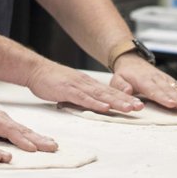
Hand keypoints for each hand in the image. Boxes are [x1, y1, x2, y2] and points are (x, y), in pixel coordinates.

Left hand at [0, 98, 57, 153]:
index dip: (20, 140)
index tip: (32, 148)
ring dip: (38, 138)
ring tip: (52, 145)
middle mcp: (0, 117)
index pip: (8, 130)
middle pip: (21, 129)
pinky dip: (33, 137)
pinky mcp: (5, 124)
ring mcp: (4, 120)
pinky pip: (21, 131)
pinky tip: (43, 142)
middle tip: (51, 147)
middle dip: (36, 139)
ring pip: (24, 130)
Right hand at [27, 60, 142, 113]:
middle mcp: (86, 84)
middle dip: (126, 100)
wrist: (35, 69)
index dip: (125, 98)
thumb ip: (84, 97)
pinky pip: (83, 98)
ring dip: (116, 102)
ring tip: (129, 108)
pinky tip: (104, 107)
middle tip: (141, 107)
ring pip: (100, 96)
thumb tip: (95, 106)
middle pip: (109, 93)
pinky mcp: (67, 90)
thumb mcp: (72, 88)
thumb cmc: (51, 80)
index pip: (110, 92)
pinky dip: (95, 103)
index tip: (138, 104)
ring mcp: (77, 86)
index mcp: (88, 84)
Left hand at [111, 55, 176, 109]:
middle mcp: (155, 78)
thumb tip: (127, 91)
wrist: (131, 61)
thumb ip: (120, 86)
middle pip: (168, 90)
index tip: (171, 104)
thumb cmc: (125, 74)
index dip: (162, 97)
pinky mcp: (169, 80)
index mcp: (142, 79)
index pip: (153, 89)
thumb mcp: (116, 79)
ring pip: (175, 88)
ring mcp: (163, 79)